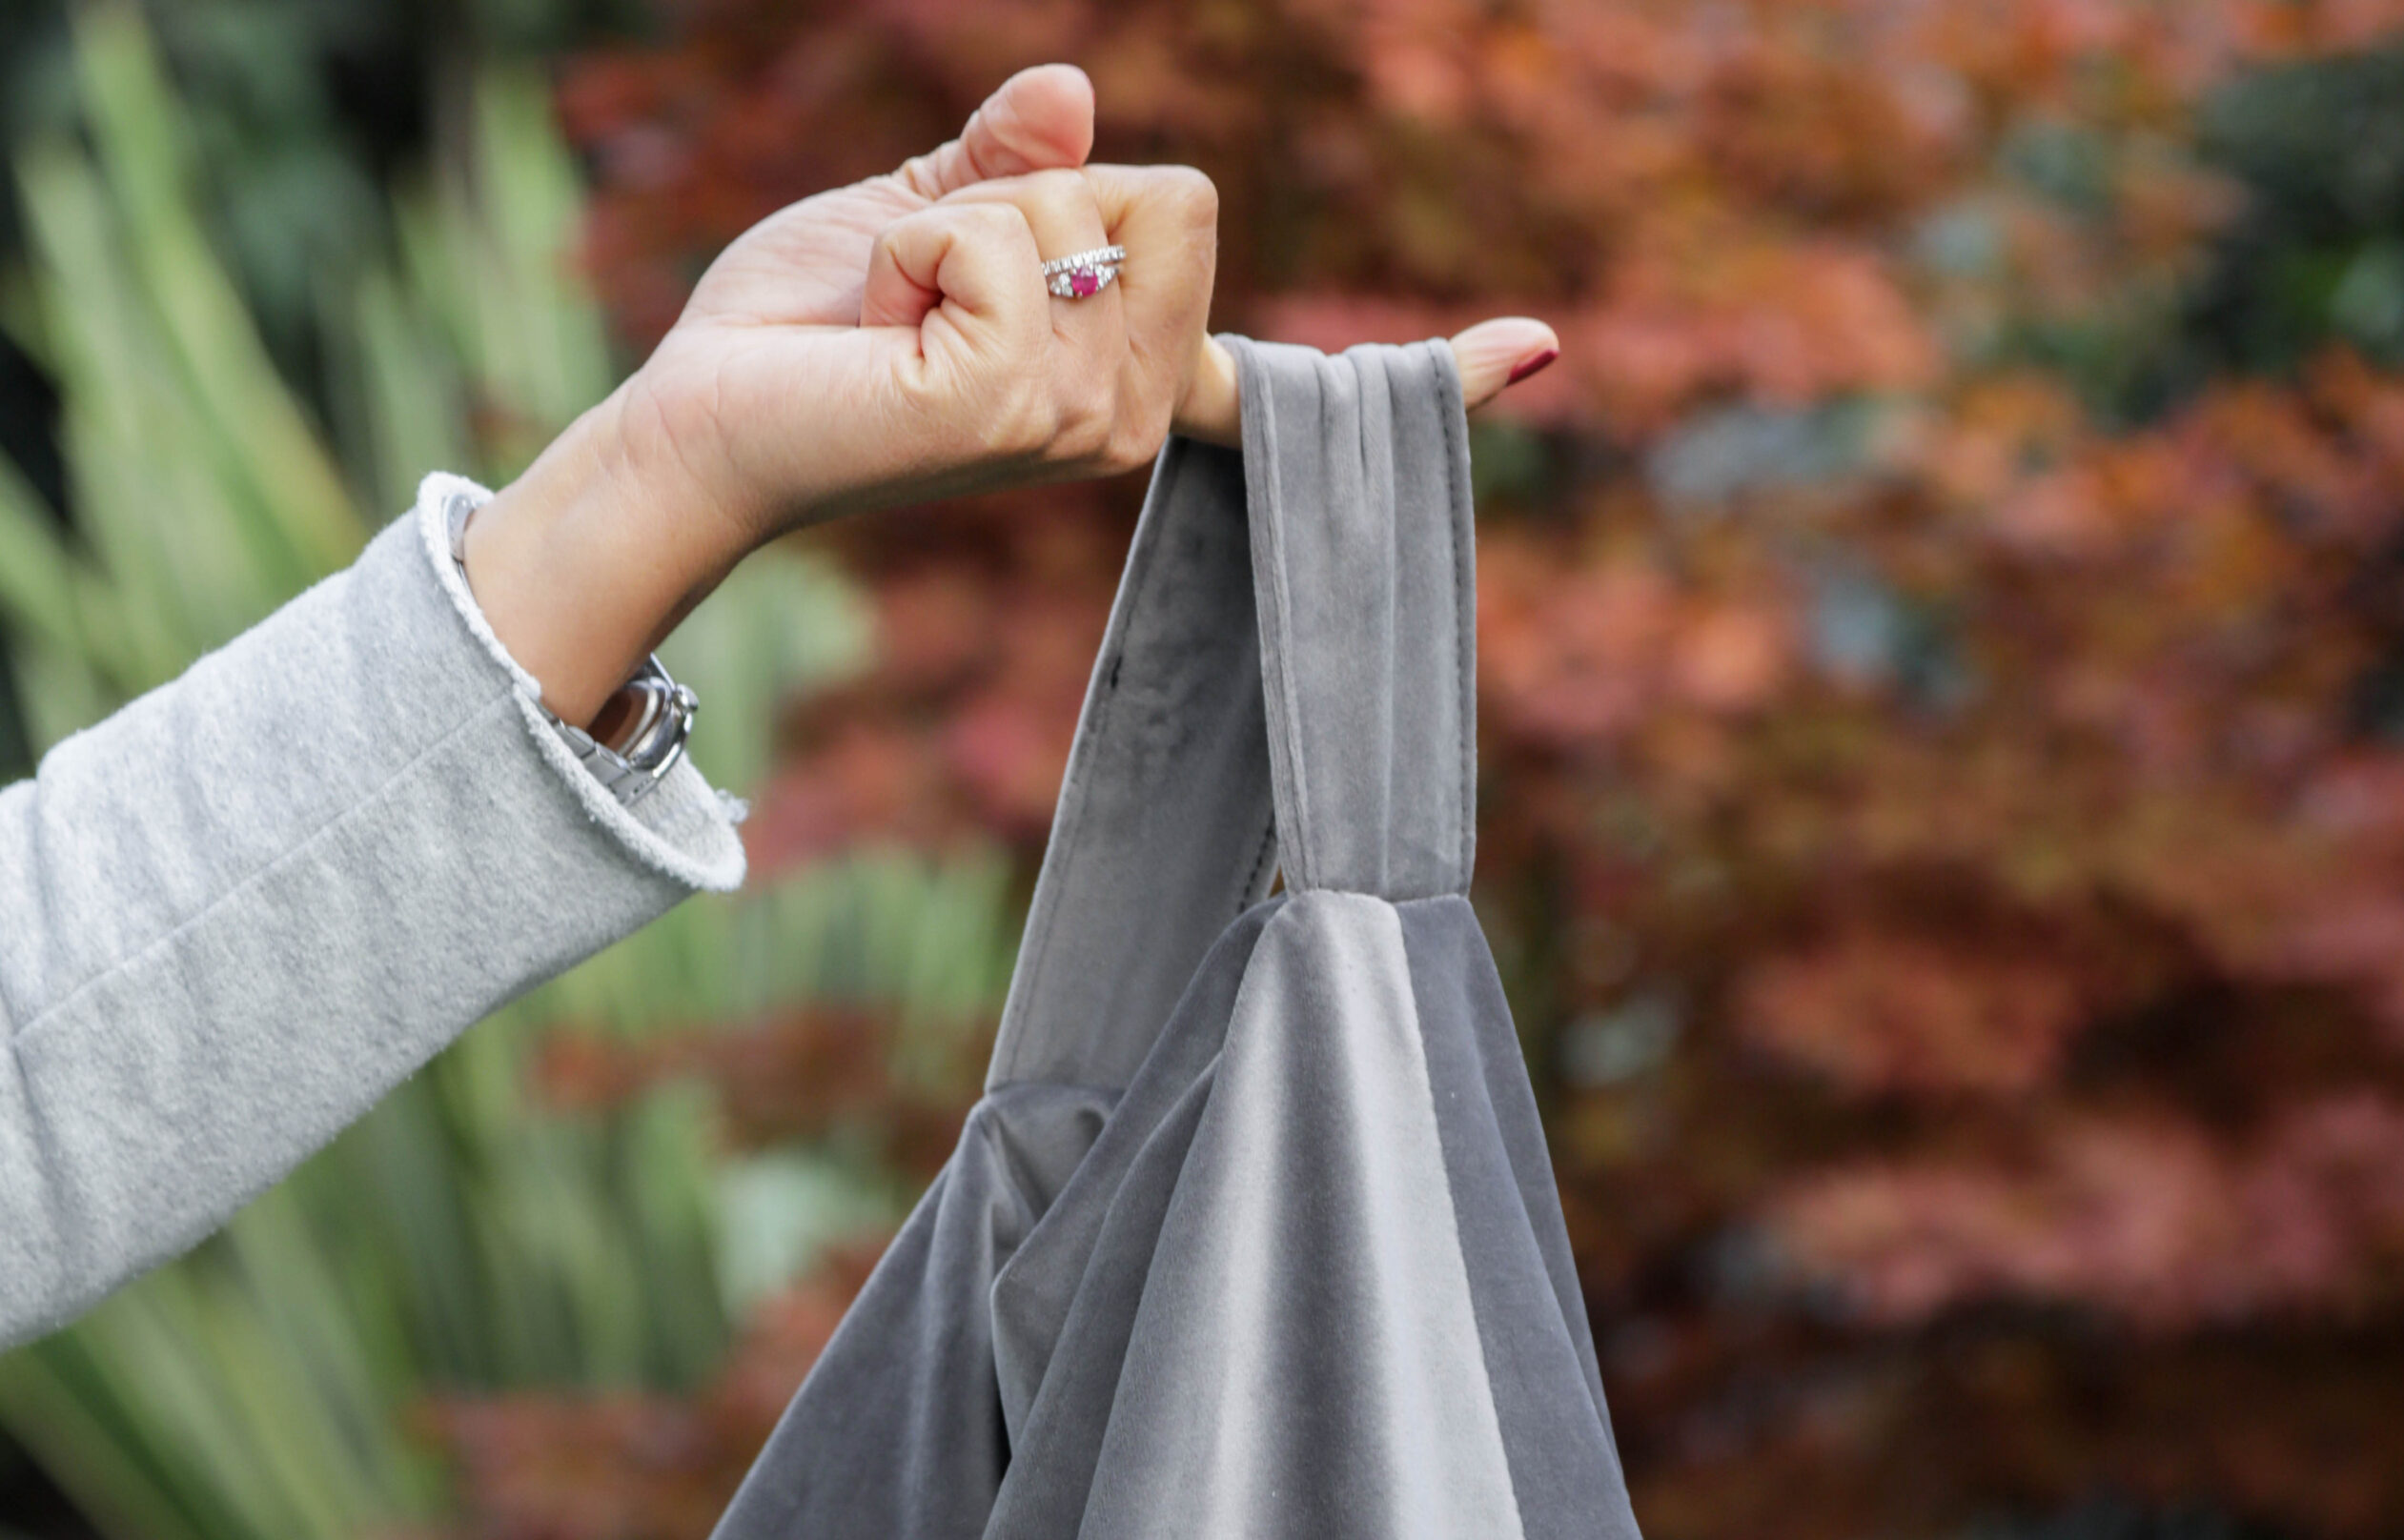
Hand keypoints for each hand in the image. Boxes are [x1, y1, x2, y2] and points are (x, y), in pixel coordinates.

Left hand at [462, 66, 1555, 730]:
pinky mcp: (1025, 413)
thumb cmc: (799, 335)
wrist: (700, 424)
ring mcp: (1090, 429)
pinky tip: (884, 324)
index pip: (1285, 375)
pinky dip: (922, 235)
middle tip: (934, 285)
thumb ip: (1013, 160)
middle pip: (1178, 195)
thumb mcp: (922, 212)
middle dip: (1036, 193)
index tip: (1542, 353)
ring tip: (902, 311)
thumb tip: (1085, 87)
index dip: (1423, 367)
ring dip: (970, 216)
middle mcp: (1130, 418)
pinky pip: (1013, 229)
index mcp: (1124, 382)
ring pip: (1105, 201)